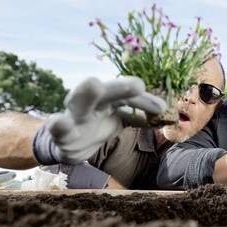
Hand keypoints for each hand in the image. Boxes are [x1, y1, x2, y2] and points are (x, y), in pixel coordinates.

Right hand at [47, 76, 165, 163]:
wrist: (67, 142)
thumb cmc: (96, 124)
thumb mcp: (119, 119)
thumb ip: (140, 117)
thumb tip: (168, 116)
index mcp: (107, 97)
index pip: (128, 97)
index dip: (144, 102)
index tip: (162, 108)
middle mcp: (91, 100)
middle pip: (107, 91)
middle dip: (121, 87)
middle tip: (139, 85)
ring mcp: (74, 114)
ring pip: (79, 101)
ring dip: (86, 93)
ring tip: (93, 84)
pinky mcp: (61, 131)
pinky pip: (57, 127)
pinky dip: (58, 124)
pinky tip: (59, 121)